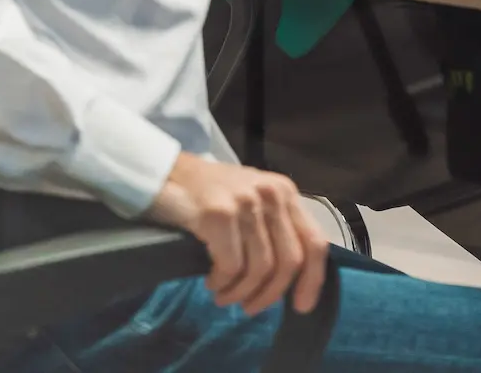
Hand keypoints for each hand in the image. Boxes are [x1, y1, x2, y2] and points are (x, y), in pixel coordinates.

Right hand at [150, 152, 328, 315]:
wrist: (166, 173)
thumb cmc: (209, 194)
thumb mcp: (253, 202)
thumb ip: (275, 229)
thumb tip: (292, 279)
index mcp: (285, 192)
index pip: (314, 242)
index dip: (313, 280)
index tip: (301, 306)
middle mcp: (272, 194)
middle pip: (289, 261)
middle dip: (270, 294)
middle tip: (249, 307)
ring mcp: (246, 202)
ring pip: (259, 268)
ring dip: (241, 292)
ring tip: (224, 295)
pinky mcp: (219, 214)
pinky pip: (231, 266)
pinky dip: (222, 282)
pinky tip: (212, 282)